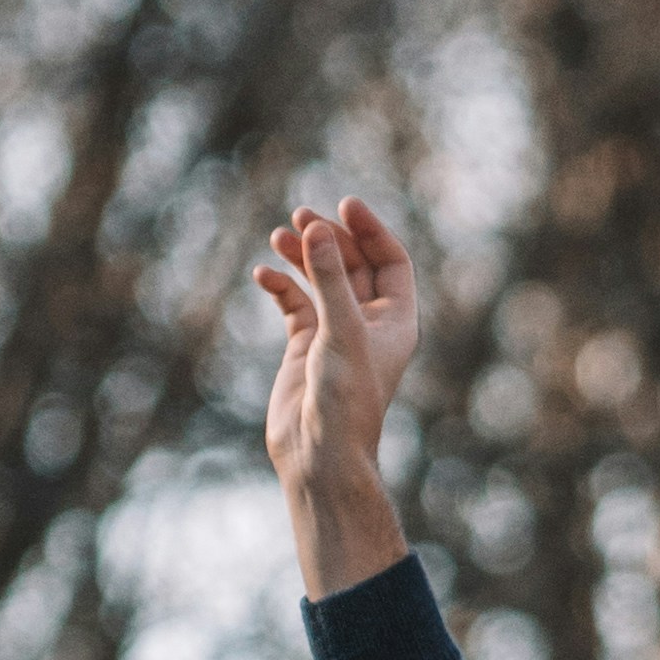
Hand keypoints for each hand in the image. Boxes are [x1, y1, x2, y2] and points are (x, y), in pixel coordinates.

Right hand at [250, 195, 418, 597]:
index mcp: (395, 321)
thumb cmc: (345, 400)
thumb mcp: (340, 332)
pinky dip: (280, 286)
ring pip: (321, 280)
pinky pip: (294, 303)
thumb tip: (316, 229)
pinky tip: (263, 274)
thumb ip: (328, 279)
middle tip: (301, 216)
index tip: (343, 205)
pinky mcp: (305, 347)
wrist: (319, 454)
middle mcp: (369, 324)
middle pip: (353, 264)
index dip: (370, 230)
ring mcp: (335, 334)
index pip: (391, 261)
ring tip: (279, 236)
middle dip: (329, 238)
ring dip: (302, 256)